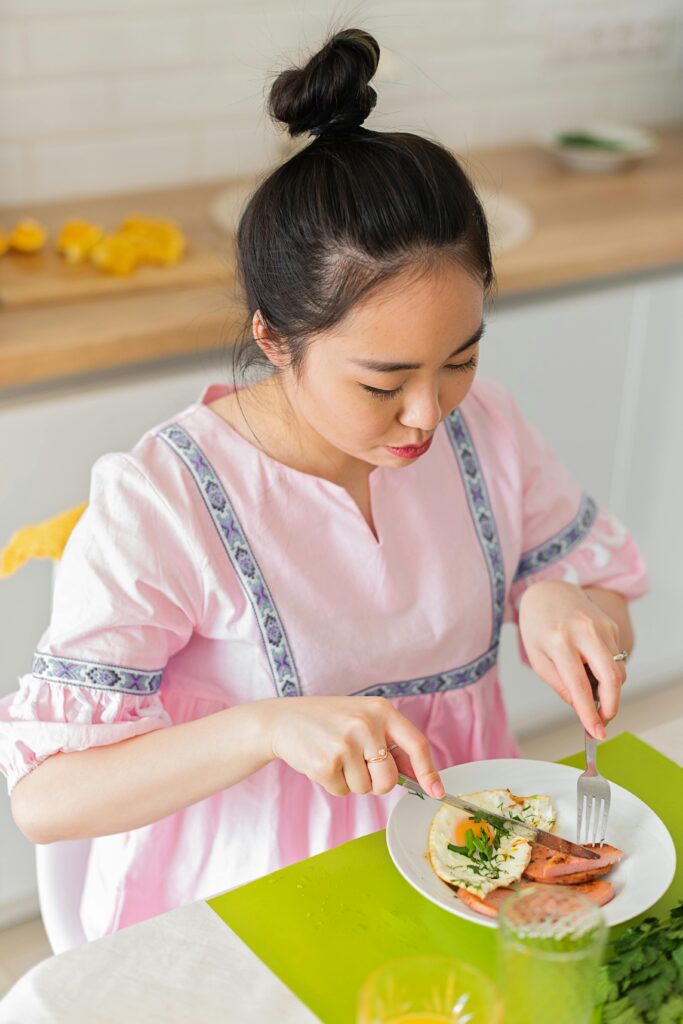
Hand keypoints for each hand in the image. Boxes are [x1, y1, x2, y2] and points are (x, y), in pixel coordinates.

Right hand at [264, 695, 444, 798]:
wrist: (283, 720)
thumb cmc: (329, 721)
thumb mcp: (363, 719)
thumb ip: (389, 743)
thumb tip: (418, 776)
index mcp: (380, 710)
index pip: (416, 744)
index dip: (429, 772)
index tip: (437, 792)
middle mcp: (366, 724)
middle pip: (389, 779)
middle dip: (377, 782)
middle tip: (357, 764)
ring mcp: (345, 744)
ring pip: (365, 789)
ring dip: (351, 782)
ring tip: (335, 757)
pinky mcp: (326, 763)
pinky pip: (343, 792)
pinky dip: (333, 784)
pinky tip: (322, 761)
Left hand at [518, 580, 627, 738]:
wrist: (549, 592)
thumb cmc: (538, 626)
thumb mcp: (537, 658)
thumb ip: (559, 684)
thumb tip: (581, 707)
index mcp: (559, 640)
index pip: (579, 684)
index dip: (589, 712)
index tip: (596, 732)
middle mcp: (584, 631)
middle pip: (611, 676)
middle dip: (612, 705)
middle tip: (603, 720)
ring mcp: (602, 627)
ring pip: (618, 670)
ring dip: (609, 689)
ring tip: (589, 688)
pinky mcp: (611, 626)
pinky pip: (616, 659)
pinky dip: (607, 671)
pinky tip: (590, 664)